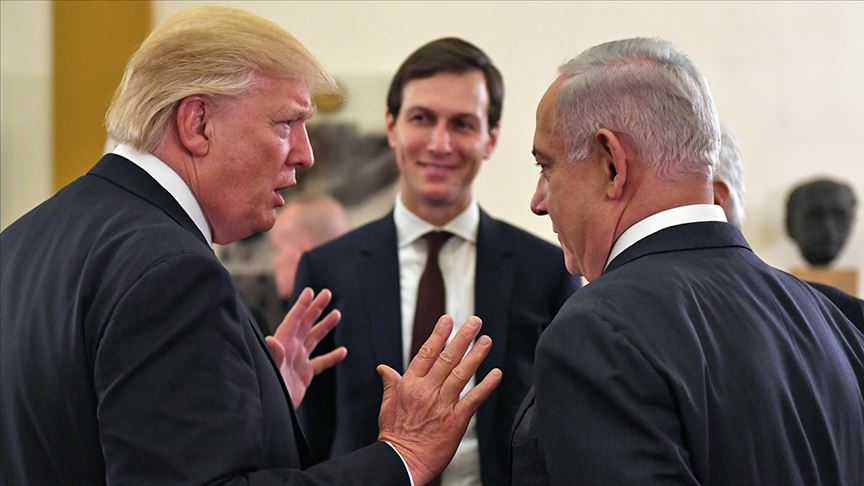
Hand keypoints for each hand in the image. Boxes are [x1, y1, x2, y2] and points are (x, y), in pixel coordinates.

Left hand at [266, 287, 346, 408]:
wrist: (271, 412)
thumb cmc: (268, 390)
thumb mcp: (271, 372)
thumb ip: (273, 356)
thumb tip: (271, 340)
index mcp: (283, 345)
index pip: (294, 320)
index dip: (302, 305)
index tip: (310, 291)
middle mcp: (291, 350)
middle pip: (306, 324)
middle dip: (316, 309)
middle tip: (327, 293)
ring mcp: (298, 361)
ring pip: (314, 339)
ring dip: (325, 326)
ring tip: (337, 314)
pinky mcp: (304, 375)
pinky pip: (320, 363)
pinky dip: (331, 357)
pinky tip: (343, 351)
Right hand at [377, 315, 501, 484]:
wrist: (402, 461)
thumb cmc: (394, 435)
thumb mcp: (387, 404)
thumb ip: (390, 383)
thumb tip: (383, 368)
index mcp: (409, 384)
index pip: (426, 353)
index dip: (438, 335)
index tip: (448, 320)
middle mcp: (427, 390)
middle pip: (447, 358)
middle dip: (462, 338)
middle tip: (474, 322)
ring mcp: (442, 404)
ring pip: (461, 374)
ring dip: (475, 355)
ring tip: (486, 340)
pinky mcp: (455, 419)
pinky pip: (473, 399)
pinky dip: (486, 385)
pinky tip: (496, 373)